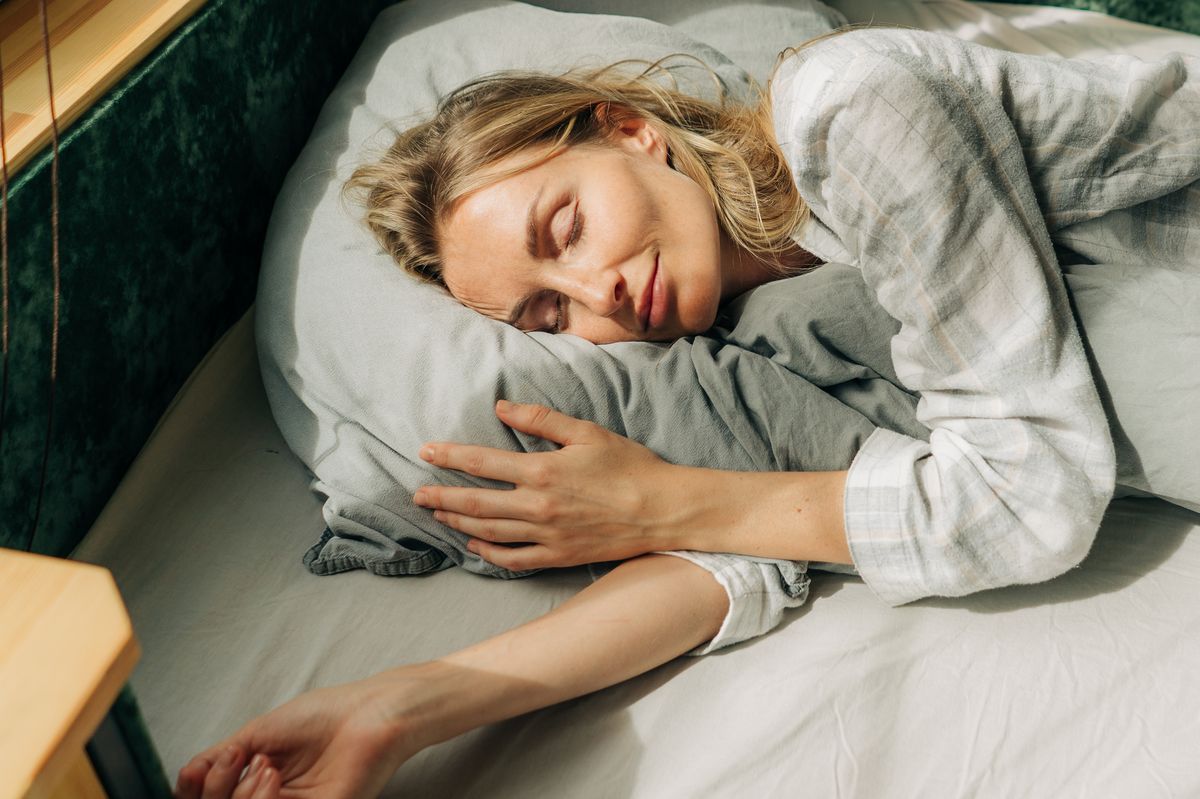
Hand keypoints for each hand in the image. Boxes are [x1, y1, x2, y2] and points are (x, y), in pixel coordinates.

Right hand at [173, 676, 417, 798]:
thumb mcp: (259, 733)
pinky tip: (271, 775)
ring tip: (265, 765)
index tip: (209, 764)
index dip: (198, 789)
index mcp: (259, 781)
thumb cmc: (325, 715)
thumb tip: (185, 777)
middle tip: (240, 758)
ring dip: (239, 794)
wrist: (369, 714)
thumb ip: (219, 758)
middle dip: (218, 788)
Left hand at [413, 400, 681, 569]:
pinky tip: (474, 544)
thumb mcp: (586, 432)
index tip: (425, 452)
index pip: (482, 462)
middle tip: (417, 493)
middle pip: (475, 502)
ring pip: (488, 532)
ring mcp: (546, 535)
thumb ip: (540, 419)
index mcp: (542, 471)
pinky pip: (513, 559)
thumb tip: (501, 408)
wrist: (662, 510)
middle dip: (441, 496)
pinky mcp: (558, 556)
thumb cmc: (628, 466)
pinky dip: (488, 553)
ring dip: (458, 522)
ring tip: (437, 514)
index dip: (449, 456)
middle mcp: (538, 506)